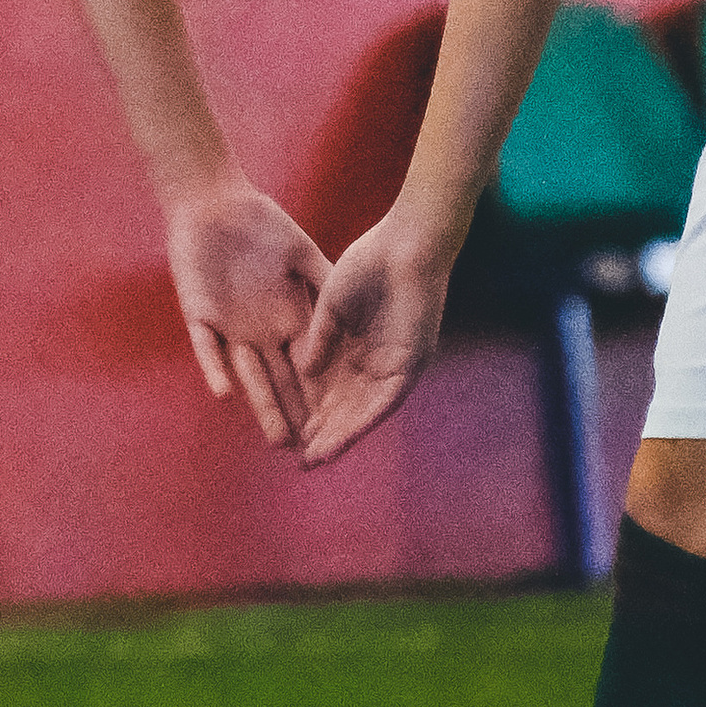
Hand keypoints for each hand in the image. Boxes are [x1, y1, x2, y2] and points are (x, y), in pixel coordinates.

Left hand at [164, 180, 329, 448]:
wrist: (215, 202)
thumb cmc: (262, 225)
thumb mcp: (303, 255)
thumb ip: (324, 284)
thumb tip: (355, 319)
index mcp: (286, 319)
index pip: (308, 367)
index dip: (322, 396)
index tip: (341, 428)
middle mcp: (258, 332)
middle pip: (278, 381)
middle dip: (295, 414)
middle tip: (312, 454)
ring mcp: (227, 327)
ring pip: (246, 375)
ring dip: (260, 405)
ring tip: (277, 439)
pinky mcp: (198, 315)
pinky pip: (206, 348)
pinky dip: (215, 368)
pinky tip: (224, 393)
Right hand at [291, 212, 454, 467]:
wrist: (404, 245)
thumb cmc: (367, 264)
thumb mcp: (331, 306)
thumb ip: (320, 339)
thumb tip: (303, 372)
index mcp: (354, 349)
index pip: (332, 392)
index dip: (313, 415)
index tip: (292, 436)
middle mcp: (375, 364)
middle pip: (348, 409)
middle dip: (327, 435)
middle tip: (304, 461)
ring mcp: (395, 365)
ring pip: (367, 411)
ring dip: (345, 435)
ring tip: (320, 457)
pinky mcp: (412, 363)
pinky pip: (388, 399)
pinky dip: (367, 419)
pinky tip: (347, 436)